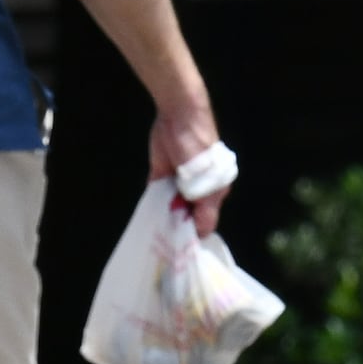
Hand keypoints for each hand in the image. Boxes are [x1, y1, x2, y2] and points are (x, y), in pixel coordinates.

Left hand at [149, 90, 224, 237]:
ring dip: (164, 218)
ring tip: (155, 235)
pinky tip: (148, 217)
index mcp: (214, 192)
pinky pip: (156, 194)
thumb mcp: (207, 182)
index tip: (182, 248)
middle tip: (165, 245)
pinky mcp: (161, 174)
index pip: (205, 221)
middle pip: (188, 216)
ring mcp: (178, 183)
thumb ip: (204, 207)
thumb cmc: (200, 148)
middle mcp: (197, 190)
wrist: (179, 115)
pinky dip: (153, 205)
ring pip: (171, 207)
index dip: (195, 234)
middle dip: (178, 228)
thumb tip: (201, 232)